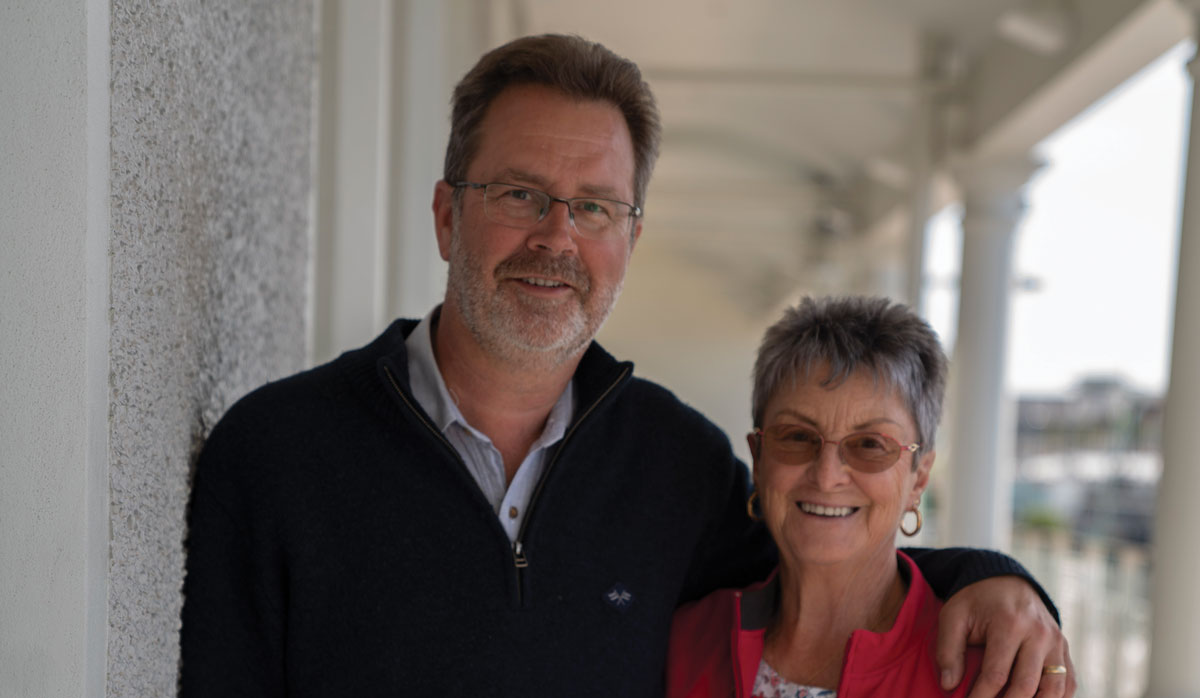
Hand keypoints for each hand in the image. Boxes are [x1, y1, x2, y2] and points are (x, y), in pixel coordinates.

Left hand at [936, 575, 1075, 697]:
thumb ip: (948, 650)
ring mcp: (1057, 642)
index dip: (980, 697)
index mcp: (1010, 623)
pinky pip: (1069, 683)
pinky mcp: (1064, 649)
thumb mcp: (953, 616)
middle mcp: (1039, 634)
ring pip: (1054, 689)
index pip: (996, 675)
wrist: (1005, 580)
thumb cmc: (976, 601)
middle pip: (1027, 686)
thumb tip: (948, 685)